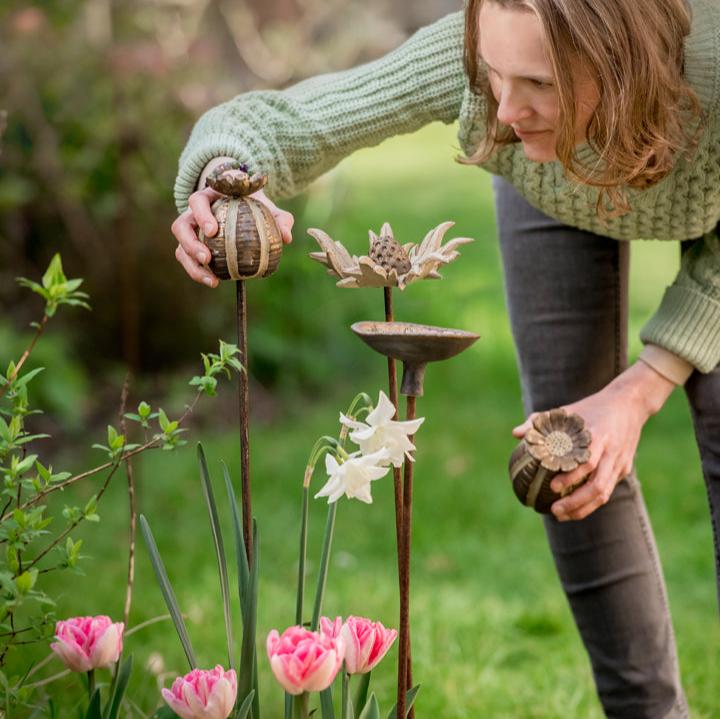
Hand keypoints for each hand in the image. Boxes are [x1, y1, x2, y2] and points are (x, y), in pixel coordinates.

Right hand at [171, 187, 294, 287]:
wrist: (243, 205)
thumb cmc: (254, 205)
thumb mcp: (268, 208)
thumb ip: (280, 218)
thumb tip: (286, 238)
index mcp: (209, 197)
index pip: (197, 201)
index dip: (202, 215)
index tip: (213, 231)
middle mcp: (194, 213)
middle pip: (180, 225)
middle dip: (190, 243)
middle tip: (207, 258)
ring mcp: (190, 229)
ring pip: (180, 246)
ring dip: (191, 263)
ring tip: (211, 278)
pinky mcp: (191, 245)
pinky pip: (187, 259)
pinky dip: (198, 272)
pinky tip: (214, 282)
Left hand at [511, 362, 675, 520]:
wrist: (630, 403)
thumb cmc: (592, 407)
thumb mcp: (567, 410)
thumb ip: (540, 421)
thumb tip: (515, 434)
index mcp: (598, 437)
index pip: (587, 463)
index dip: (570, 478)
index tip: (553, 486)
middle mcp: (611, 453)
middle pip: (597, 485)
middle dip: (576, 502)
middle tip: (554, 510)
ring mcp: (620, 463)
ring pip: (604, 493)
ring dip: (583, 508)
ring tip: (561, 515)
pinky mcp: (624, 469)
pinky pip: (607, 490)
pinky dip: (590, 502)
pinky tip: (573, 508)